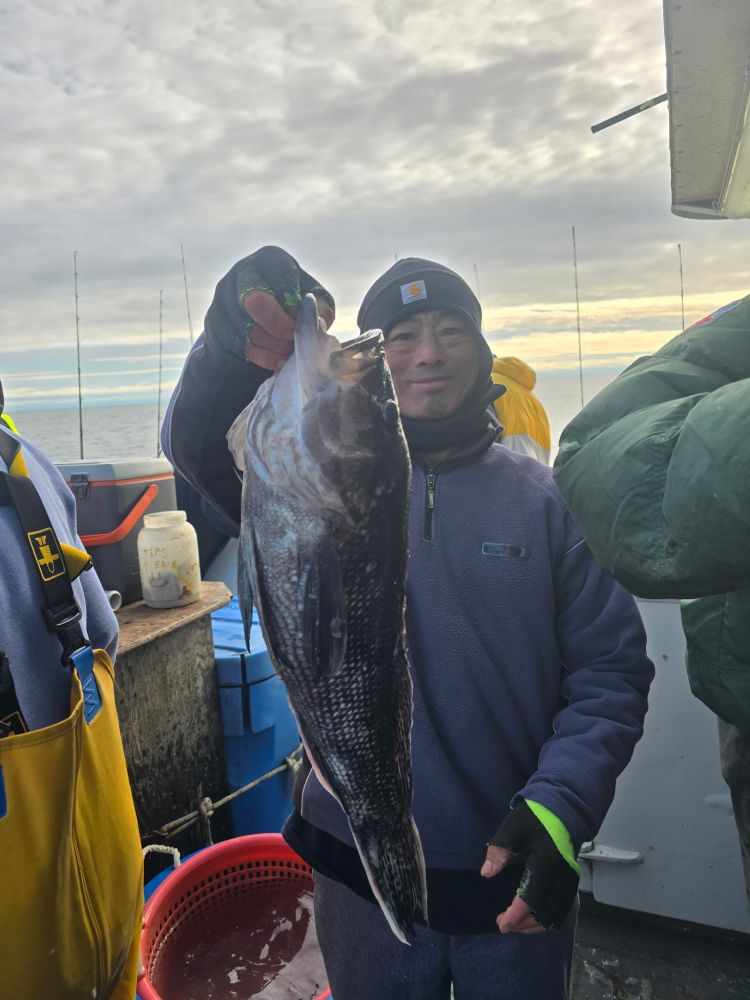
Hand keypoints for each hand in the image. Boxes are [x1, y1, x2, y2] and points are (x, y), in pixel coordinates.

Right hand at [204, 246, 334, 369]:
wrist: (263, 320)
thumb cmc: (295, 307)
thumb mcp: (316, 303)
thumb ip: (320, 309)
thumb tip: (314, 322)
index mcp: (272, 259)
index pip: (281, 276)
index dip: (292, 305)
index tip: (299, 323)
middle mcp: (243, 271)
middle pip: (254, 299)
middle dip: (275, 325)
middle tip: (290, 340)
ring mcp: (224, 295)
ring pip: (246, 327)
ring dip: (272, 345)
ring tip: (288, 351)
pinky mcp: (215, 319)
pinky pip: (237, 343)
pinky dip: (261, 356)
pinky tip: (276, 360)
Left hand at [481, 800, 578, 932]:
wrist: (563, 811)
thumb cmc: (535, 817)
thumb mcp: (513, 826)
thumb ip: (500, 849)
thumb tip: (486, 873)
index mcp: (547, 859)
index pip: (531, 895)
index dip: (516, 913)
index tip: (502, 923)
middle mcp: (563, 873)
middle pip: (545, 911)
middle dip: (523, 923)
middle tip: (503, 924)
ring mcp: (570, 879)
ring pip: (556, 914)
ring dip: (536, 924)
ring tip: (516, 925)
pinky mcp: (572, 881)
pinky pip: (563, 908)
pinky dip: (548, 918)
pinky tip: (533, 920)